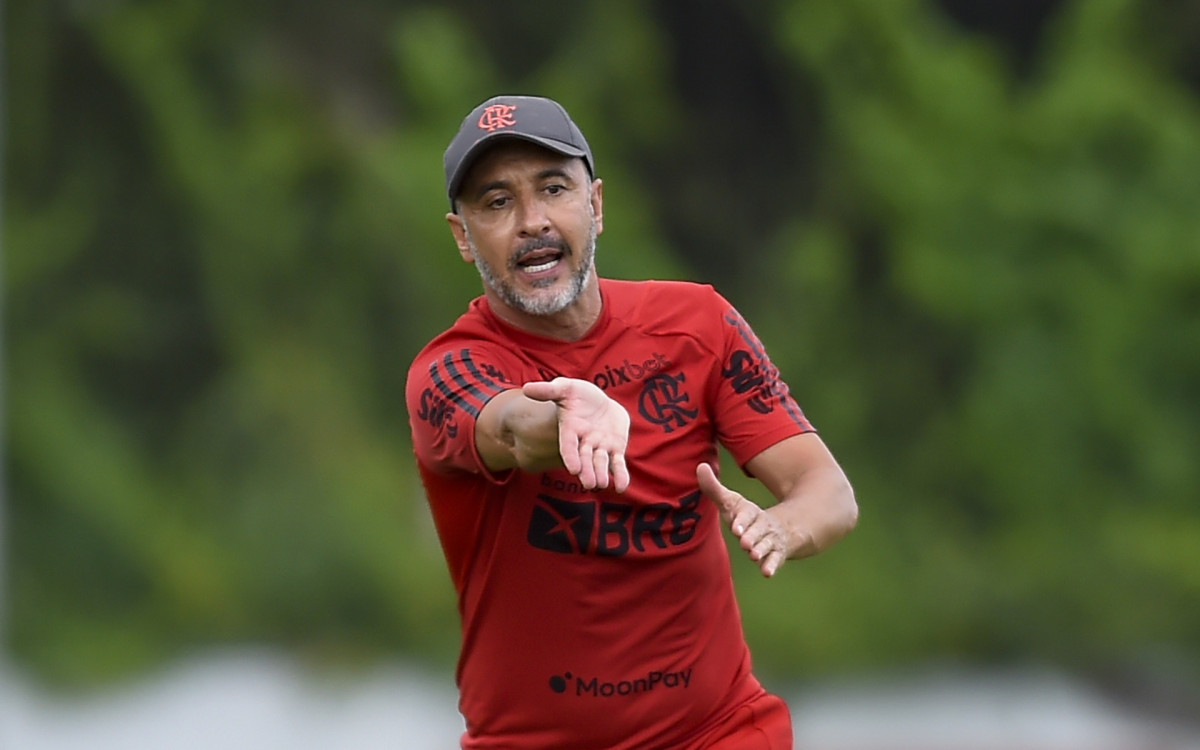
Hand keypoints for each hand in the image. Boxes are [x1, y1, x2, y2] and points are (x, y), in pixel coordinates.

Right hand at [523, 378, 630, 491]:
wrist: (599, 402)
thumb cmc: (578, 395)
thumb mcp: (565, 388)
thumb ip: (548, 391)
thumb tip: (526, 388)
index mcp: (570, 429)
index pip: (569, 445)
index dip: (571, 457)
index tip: (573, 469)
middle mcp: (584, 441)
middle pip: (585, 458)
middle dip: (586, 470)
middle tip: (589, 483)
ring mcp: (600, 446)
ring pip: (600, 462)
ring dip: (601, 473)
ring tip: (601, 484)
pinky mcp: (615, 448)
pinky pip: (617, 464)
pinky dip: (620, 475)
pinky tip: (621, 487)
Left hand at [697, 462, 789, 576]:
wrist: (782, 529)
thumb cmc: (747, 517)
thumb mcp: (732, 502)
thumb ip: (714, 488)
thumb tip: (700, 466)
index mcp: (751, 512)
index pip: (747, 514)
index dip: (742, 521)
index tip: (735, 527)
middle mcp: (763, 525)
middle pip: (758, 531)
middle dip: (751, 536)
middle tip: (744, 543)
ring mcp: (771, 540)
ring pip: (766, 545)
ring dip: (760, 550)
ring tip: (753, 555)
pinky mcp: (777, 554)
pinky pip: (776, 560)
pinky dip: (772, 566)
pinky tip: (767, 572)